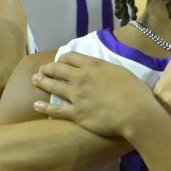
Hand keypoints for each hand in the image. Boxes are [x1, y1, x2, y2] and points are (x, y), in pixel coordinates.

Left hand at [32, 52, 165, 138]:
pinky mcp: (76, 114)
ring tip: (34, 80)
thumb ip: (107, 69)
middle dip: (48, 68)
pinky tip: (36, 105)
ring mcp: (77, 96)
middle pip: (58, 69)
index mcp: (94, 65)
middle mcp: (81, 78)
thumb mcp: (121, 72)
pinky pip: (55, 110)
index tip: (60, 61)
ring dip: (42, 82)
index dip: (63, 58)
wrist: (135, 113)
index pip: (71, 57)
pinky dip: (44, 107)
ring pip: (53, 86)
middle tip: (42, 70)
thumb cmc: (135, 92)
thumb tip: (102, 70)